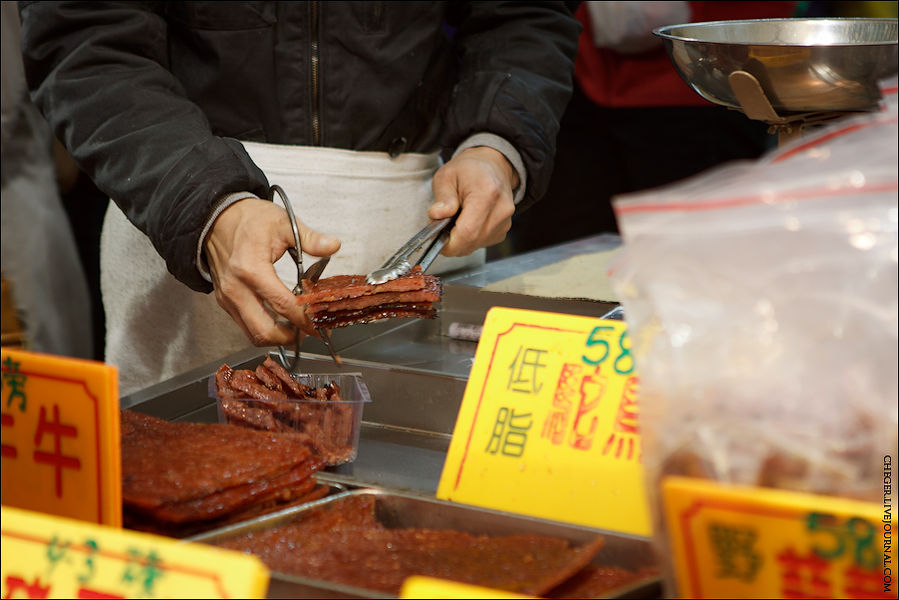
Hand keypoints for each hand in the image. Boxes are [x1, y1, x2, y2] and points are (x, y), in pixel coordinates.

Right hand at [204, 198, 340, 345]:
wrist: (218, 218)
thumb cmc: (249, 220)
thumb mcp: (284, 223)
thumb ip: (310, 238)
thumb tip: (332, 245)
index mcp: (251, 269)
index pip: (283, 304)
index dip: (305, 319)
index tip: (321, 323)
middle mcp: (236, 288)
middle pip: (264, 330)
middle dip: (290, 337)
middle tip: (310, 332)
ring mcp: (228, 297)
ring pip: (252, 334)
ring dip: (277, 337)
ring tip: (297, 329)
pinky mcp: (225, 301)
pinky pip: (245, 325)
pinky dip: (265, 329)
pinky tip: (282, 321)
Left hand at [429, 146, 518, 255]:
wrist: (493, 166)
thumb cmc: (469, 169)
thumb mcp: (447, 176)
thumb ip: (442, 197)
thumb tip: (436, 215)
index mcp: (486, 194)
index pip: (467, 231)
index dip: (449, 243)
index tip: (437, 239)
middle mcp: (500, 210)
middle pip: (472, 242)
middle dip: (452, 242)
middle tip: (442, 228)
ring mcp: (505, 221)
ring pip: (476, 245)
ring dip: (461, 240)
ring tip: (455, 220)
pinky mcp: (503, 230)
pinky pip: (482, 243)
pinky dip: (470, 239)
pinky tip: (467, 222)